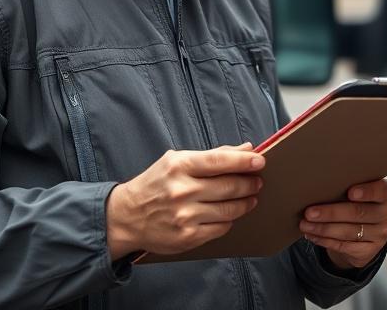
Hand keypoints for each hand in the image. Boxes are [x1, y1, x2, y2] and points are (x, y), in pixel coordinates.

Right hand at [105, 143, 263, 258]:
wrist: (126, 217)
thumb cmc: (156, 184)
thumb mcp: (177, 161)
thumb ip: (213, 155)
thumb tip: (247, 149)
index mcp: (180, 166)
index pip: (220, 160)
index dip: (244, 161)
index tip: (260, 161)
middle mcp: (182, 191)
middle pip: (229, 186)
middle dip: (249, 183)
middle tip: (258, 181)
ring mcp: (184, 216)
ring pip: (229, 209)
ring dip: (245, 203)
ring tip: (251, 198)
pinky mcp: (187, 237)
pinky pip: (220, 227)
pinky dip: (229, 220)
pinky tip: (230, 214)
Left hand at [299, 179, 386, 269]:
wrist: (365, 232)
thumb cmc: (356, 202)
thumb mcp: (359, 192)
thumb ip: (347, 187)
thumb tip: (318, 186)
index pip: (382, 191)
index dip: (367, 192)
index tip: (350, 193)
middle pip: (358, 213)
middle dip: (331, 213)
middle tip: (309, 212)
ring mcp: (381, 234)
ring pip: (349, 232)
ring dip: (323, 228)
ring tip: (305, 224)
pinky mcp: (370, 251)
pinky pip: (344, 246)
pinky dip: (325, 240)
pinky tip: (312, 235)